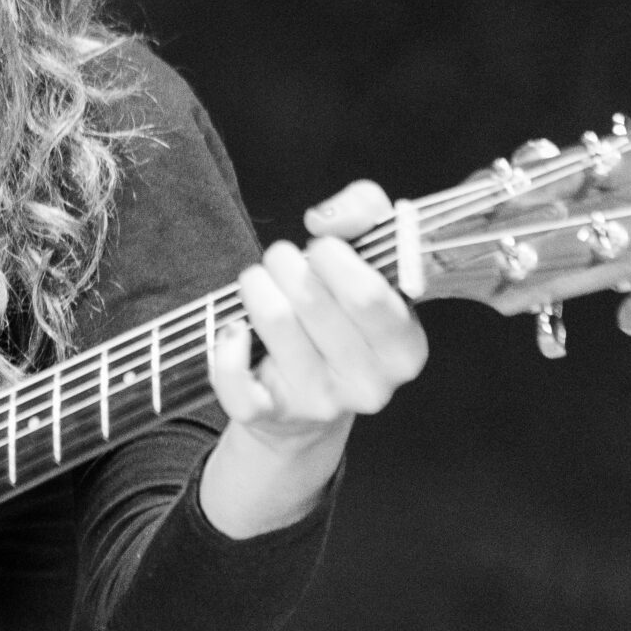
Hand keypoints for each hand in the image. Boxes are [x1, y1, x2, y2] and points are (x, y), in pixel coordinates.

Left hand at [201, 180, 429, 537]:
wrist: (307, 399)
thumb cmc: (341, 315)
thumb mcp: (370, 259)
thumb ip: (366, 214)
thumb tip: (325, 218)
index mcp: (405, 348)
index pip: (367, 294)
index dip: (332, 256)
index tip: (320, 247)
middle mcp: (370, 384)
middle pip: (312, 301)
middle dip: (286, 262)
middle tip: (281, 259)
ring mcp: (320, 403)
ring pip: (275, 322)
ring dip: (256, 286)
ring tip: (259, 282)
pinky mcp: (272, 417)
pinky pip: (236, 381)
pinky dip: (225, 346)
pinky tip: (234, 328)